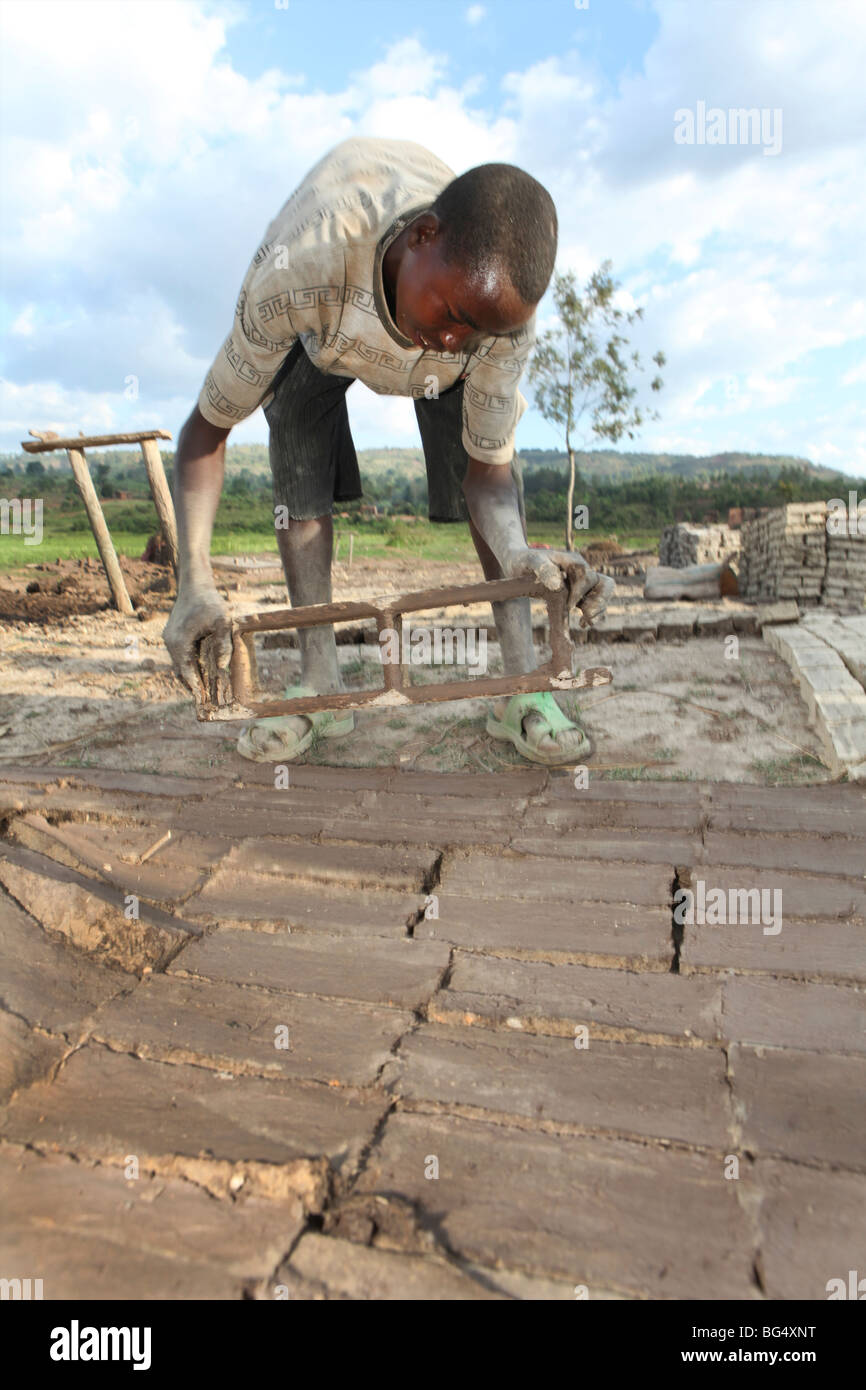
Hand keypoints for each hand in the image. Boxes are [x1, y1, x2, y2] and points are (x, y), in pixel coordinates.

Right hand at [163, 582, 233, 704]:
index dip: (195, 687)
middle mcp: (170, 642)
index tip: (203, 700)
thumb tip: (222, 666)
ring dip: (190, 675)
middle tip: (206, 700)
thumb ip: (224, 644)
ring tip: (204, 689)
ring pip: (179, 664)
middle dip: (193, 685)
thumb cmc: (210, 602)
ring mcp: (169, 638)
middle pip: (180, 671)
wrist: (194, 585)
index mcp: (179, 642)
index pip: (186, 672)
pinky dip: (188, 664)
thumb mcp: (222, 621)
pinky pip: (180, 655)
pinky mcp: (172, 635)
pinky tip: (201, 670)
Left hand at [503, 546, 614, 625]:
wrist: (520, 564)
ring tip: (585, 623)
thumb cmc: (525, 561)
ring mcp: (582, 582)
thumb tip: (557, 585)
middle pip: (605, 584)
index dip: (579, 593)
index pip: (587, 576)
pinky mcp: (579, 593)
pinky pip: (594, 603)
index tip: (567, 606)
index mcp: (573, 561)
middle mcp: (582, 571)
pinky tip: (583, 624)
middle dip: (599, 602)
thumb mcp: (530, 562)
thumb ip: (543, 569)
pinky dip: (593, 614)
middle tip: (585, 615)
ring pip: (603, 594)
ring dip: (598, 610)